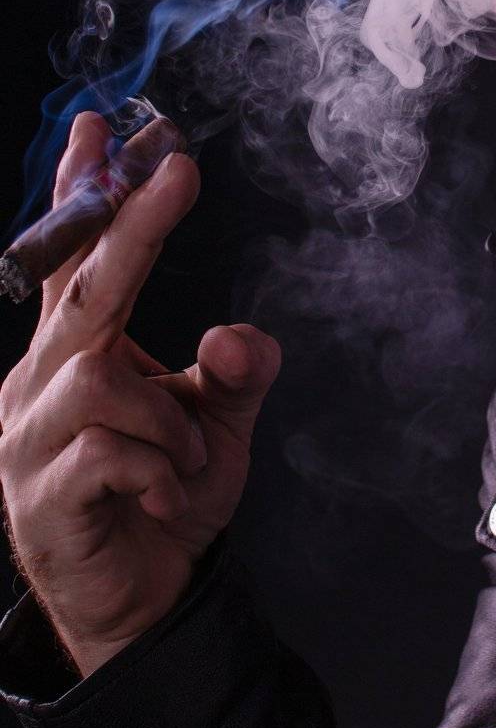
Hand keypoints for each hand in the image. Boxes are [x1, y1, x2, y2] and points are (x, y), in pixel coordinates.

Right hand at [0, 112, 280, 676]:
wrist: (143, 601)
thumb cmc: (166, 494)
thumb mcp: (217, 424)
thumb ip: (235, 373)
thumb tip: (237, 337)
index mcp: (74, 352)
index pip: (72, 258)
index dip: (83, 192)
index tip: (100, 127)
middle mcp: (37, 383)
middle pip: (82, 290)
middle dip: (132, 226)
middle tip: (178, 171)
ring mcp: (27, 440)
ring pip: (101, 378)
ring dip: (168, 417)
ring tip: (188, 458)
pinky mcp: (38, 496)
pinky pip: (110, 451)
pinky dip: (161, 469)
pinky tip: (168, 497)